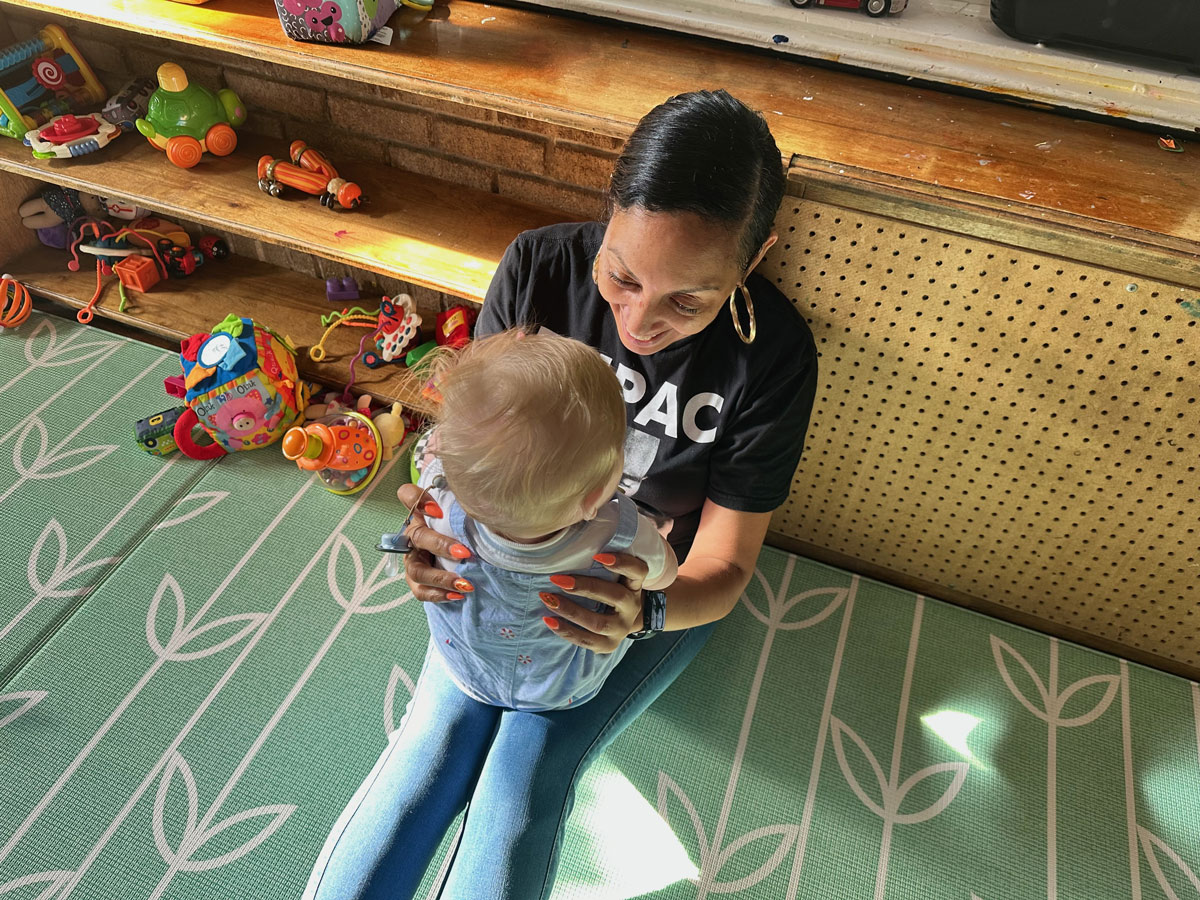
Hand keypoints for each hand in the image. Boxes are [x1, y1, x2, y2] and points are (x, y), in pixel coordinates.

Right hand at [395, 482, 473, 602]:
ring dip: (441, 578)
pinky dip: (439, 595)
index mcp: (420, 515)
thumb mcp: (460, 517)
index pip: (408, 495)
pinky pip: (422, 591)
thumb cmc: (459, 532)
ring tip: (465, 584)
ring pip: (417, 571)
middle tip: (464, 553)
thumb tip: (476, 499)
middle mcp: (412, 536)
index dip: (418, 500)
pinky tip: (458, 595)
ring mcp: (412, 561)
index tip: (438, 509)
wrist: (457, 559)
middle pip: (418, 537)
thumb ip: (462, 506)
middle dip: (440, 545)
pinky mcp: (417, 582)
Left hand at [539, 552, 647, 653]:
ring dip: (571, 610)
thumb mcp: (614, 575)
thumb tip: (572, 538)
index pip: (638, 571)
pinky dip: (566, 631)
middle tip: (557, 579)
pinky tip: (548, 620)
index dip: (622, 563)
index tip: (598, 556)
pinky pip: (587, 641)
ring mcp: (622, 629)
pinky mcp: (608, 645)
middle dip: (585, 587)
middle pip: (615, 596)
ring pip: (598, 623)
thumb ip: (601, 561)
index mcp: (634, 585)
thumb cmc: (609, 589)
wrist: (622, 620)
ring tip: (548, 599)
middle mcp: (632, 607)